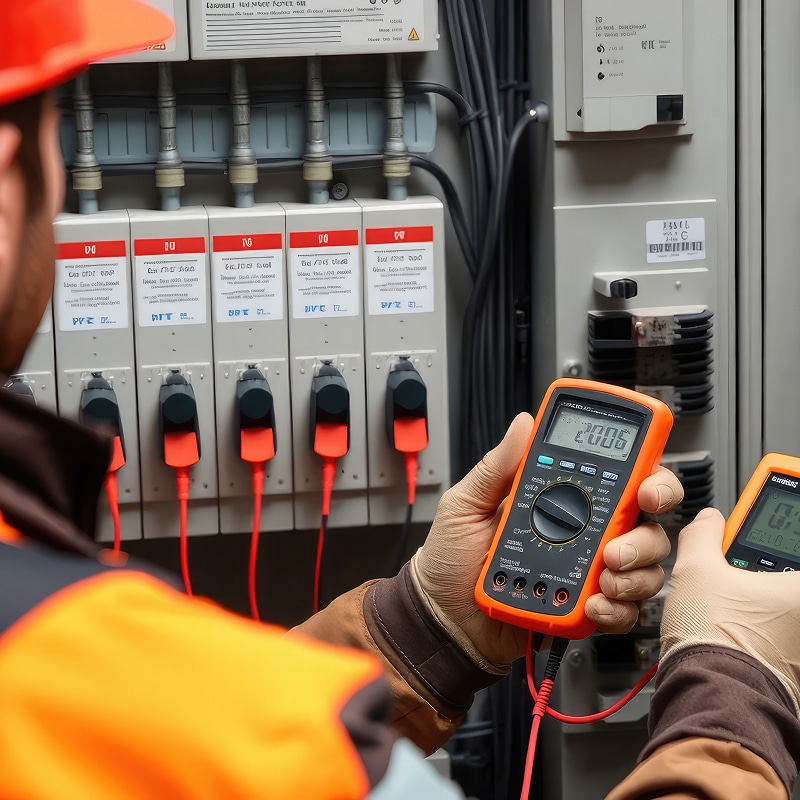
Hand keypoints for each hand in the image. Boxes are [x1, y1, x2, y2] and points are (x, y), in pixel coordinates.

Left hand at [412, 412, 681, 666]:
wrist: (443, 617)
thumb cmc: (451, 558)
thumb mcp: (465, 504)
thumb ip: (495, 467)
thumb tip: (523, 424)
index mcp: (560, 499)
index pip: (620, 479)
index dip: (648, 479)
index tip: (645, 488)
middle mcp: (585, 532)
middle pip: (646, 524)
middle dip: (645, 535)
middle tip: (616, 548)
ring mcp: (588, 571)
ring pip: (644, 567)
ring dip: (633, 574)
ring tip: (601, 579)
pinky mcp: (585, 607)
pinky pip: (624, 609)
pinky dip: (617, 608)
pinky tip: (591, 604)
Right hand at [660, 507, 799, 711]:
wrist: (710, 694)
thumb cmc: (714, 639)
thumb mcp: (695, 568)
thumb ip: (703, 535)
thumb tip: (708, 521)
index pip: (788, 549)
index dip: (768, 538)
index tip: (747, 537)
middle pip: (783, 584)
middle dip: (759, 575)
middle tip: (732, 573)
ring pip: (779, 614)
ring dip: (756, 605)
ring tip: (726, 604)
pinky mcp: (793, 674)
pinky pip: (777, 642)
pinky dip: (757, 633)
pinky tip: (730, 631)